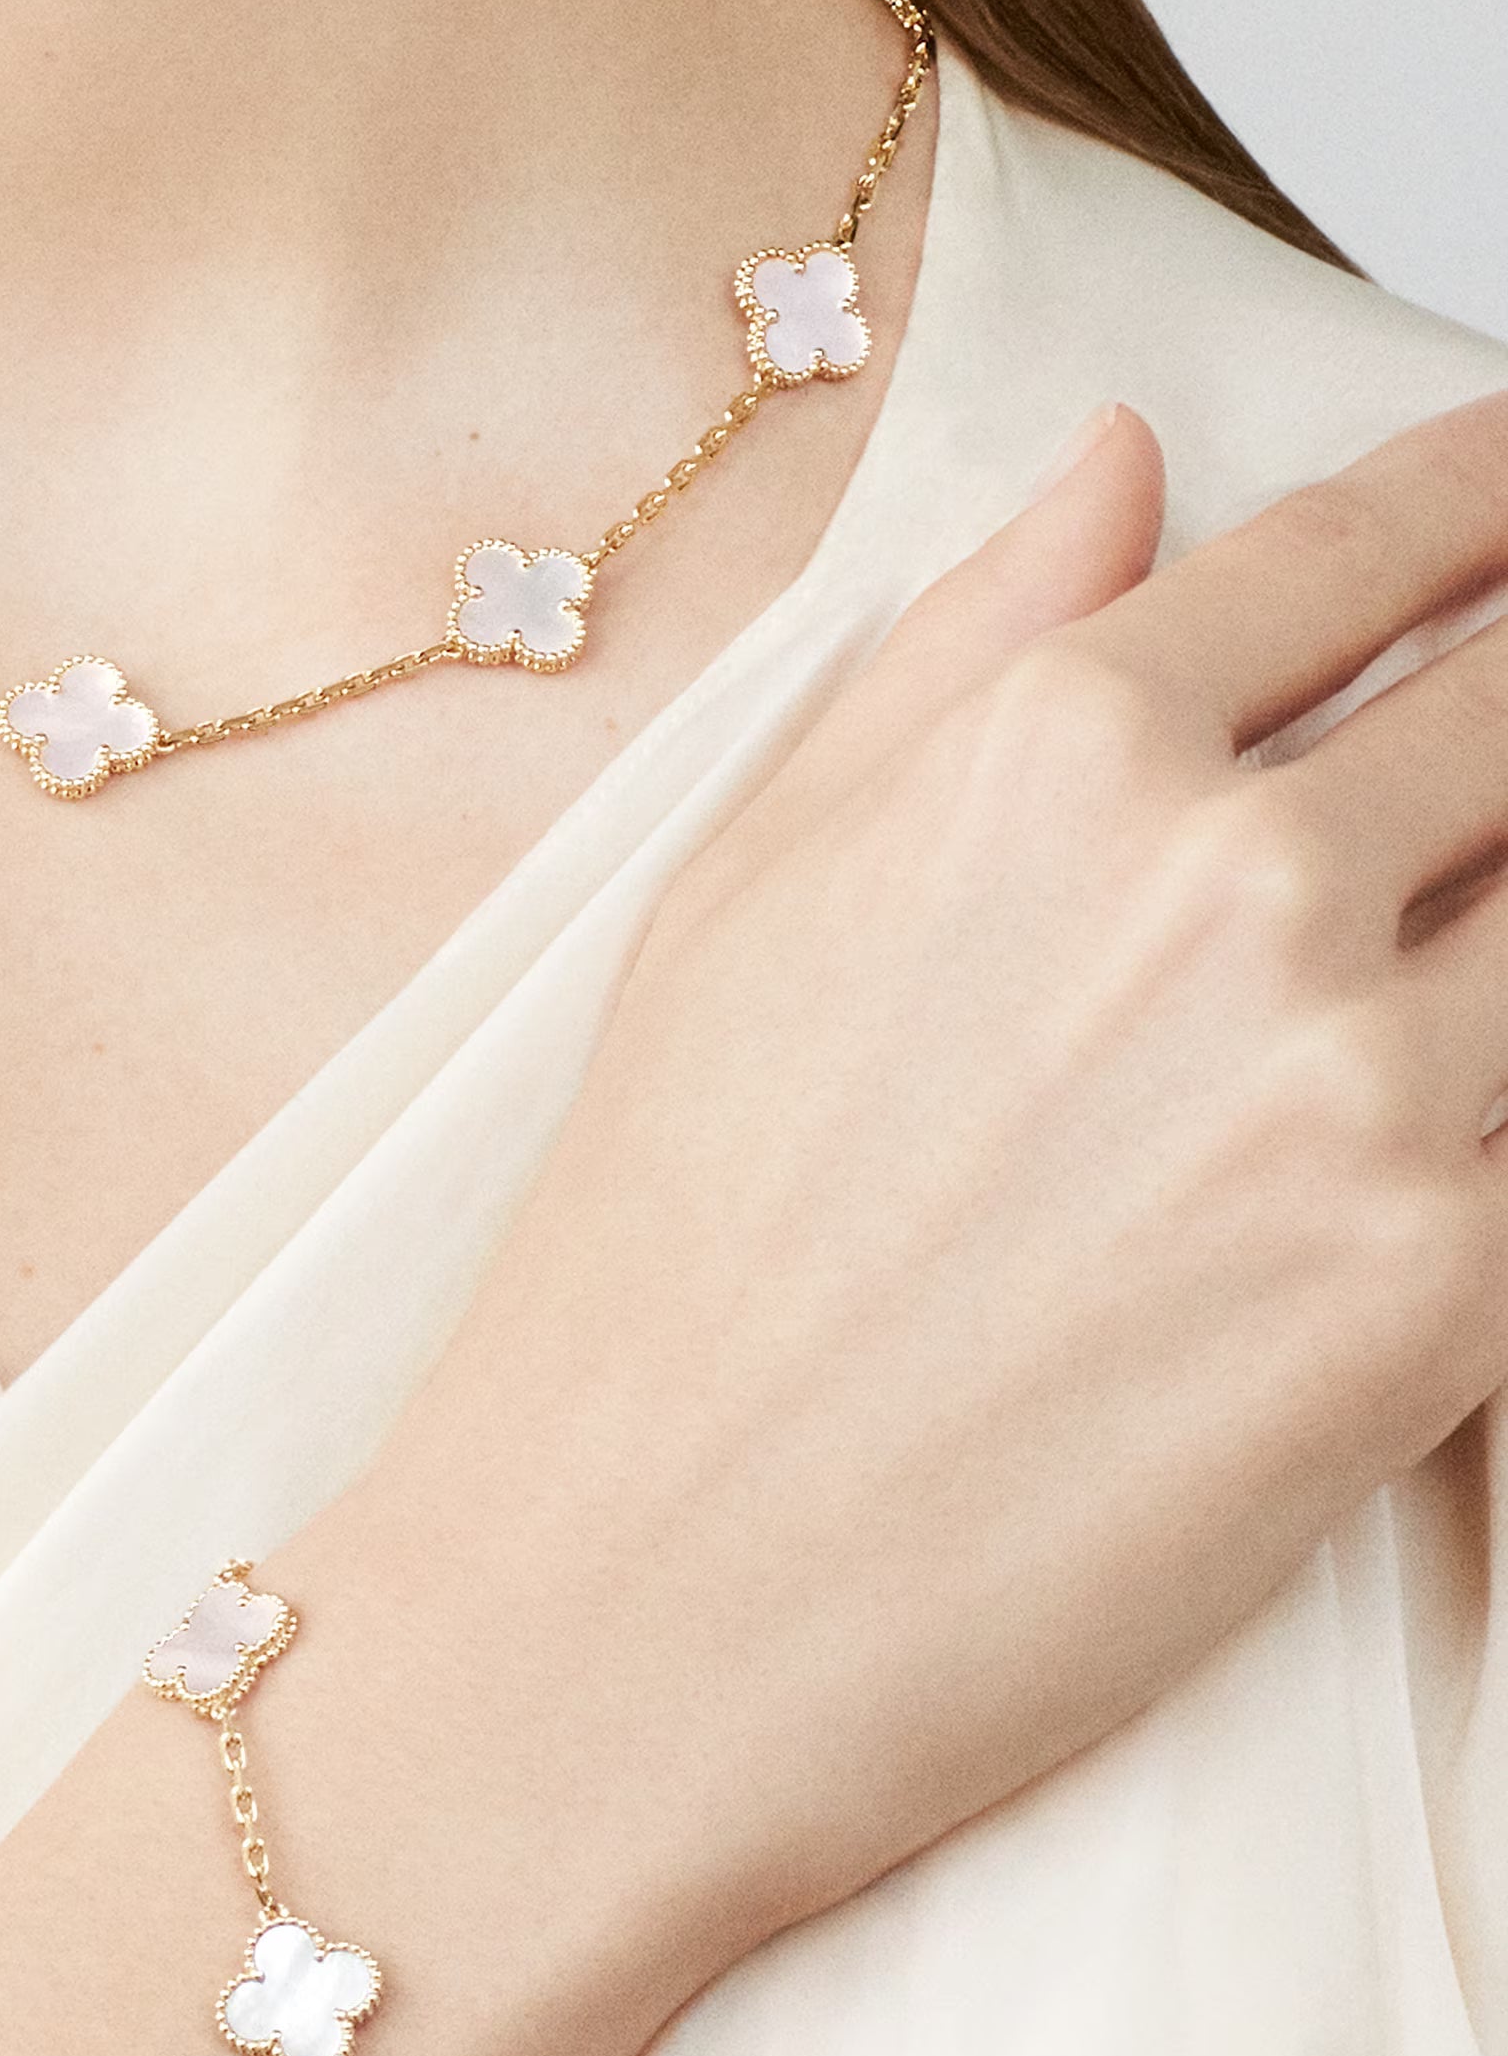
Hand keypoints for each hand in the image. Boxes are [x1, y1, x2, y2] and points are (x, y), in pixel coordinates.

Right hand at [0, 397, 1507, 2055]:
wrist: (635, 1596)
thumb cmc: (658, 1247)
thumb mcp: (745, 880)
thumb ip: (958, 639)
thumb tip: (1122, 460)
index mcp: (1054, 744)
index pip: (1366, 543)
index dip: (1480, 498)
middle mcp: (1230, 880)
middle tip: (1496, 752)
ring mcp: (1355, 1089)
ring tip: (1418, 977)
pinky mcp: (1438, 1299)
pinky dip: (1503, 1104)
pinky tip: (1421, 1126)